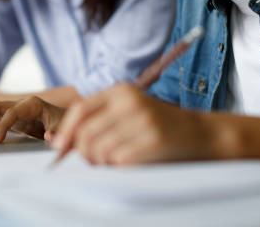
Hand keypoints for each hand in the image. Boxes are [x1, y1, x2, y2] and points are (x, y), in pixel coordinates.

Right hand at [0, 96, 65, 142]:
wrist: (67, 119)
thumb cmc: (64, 123)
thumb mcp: (62, 127)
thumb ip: (56, 132)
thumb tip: (48, 137)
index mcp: (32, 104)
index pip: (11, 113)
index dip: (3, 126)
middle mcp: (22, 103)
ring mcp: (16, 108)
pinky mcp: (13, 115)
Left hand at [53, 82, 227, 164]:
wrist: (200, 133)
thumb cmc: (158, 126)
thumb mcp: (129, 112)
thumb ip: (99, 120)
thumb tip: (61, 142)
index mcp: (121, 91)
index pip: (80, 110)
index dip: (67, 131)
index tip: (59, 148)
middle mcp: (130, 101)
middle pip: (86, 134)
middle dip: (85, 153)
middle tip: (95, 160)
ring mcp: (143, 119)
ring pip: (100, 150)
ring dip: (103, 162)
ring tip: (117, 160)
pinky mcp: (154, 139)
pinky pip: (119, 161)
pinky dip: (120, 167)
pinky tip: (132, 161)